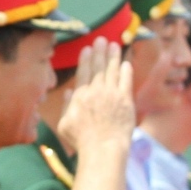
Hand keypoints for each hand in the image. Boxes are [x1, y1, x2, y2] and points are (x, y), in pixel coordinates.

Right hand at [54, 39, 134, 154]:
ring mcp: (112, 95)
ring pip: (113, 71)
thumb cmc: (82, 141)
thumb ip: (66, 106)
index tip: (88, 48)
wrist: (103, 149)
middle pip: (98, 68)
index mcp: (80, 96)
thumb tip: (69, 92)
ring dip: (113, 57)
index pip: (84, 73)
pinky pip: (126, 82)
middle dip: (99, 52)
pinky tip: (126, 63)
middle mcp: (96, 92)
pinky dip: (126, 71)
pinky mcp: (126, 101)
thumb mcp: (64, 124)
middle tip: (101, 40)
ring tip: (114, 45)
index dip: (86, 59)